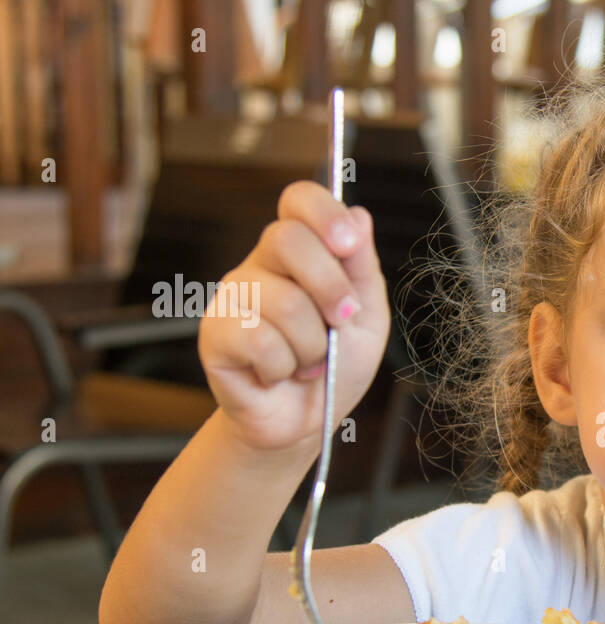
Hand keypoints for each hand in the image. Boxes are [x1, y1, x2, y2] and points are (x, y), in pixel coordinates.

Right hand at [197, 181, 389, 451]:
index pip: (298, 200)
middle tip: (340, 321)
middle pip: (288, 240)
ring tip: (307, 361)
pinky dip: (284, 367)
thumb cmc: (337, 365)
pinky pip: (260, 340)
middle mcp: (261, 265)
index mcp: (300, 253)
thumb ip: (362, 267)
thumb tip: (359, 215)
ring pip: (284, 302)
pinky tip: (278, 374)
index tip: (348, 243)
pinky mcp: (215, 334)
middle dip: (329, 288)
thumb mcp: (367, 316)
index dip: (323, 211)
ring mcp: (233, 297)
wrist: (309, 422)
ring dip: (312, 345)